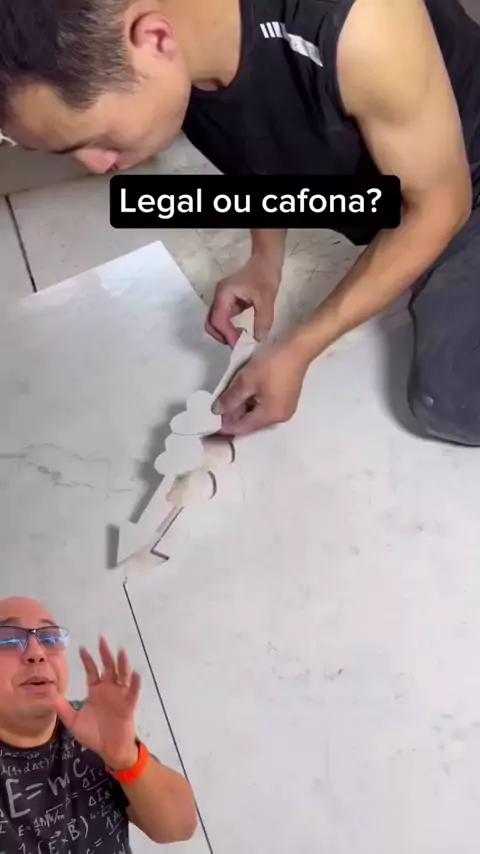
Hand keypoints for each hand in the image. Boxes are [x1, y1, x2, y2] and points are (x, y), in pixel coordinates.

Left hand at [55, 637, 140, 769]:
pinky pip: (132, 692)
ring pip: (122, 675)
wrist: (109, 750)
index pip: (92, 670)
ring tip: (121, 651)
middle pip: (108, 667)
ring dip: (122, 663)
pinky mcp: (128, 705)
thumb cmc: (93, 734)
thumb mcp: (74, 722)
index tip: (81, 647)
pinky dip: (135, 683)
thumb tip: (50, 696)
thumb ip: (64, 709)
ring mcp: (120, 695)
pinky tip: (135, 673)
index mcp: (96, 690)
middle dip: (105, 653)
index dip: (87, 659)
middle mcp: (108, 688)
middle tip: (101, 639)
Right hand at [206, 256, 280, 347]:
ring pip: (215, 322)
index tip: (240, 345)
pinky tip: (242, 333)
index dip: (227, 335)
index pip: (218, 320)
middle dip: (222, 336)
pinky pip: (224, 319)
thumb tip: (258, 339)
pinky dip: (229, 329)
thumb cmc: (265, 275)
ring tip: (240, 341)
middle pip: (211, 323)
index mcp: (224, 294)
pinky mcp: (228, 303)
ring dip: (225, 334)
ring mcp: (222, 300)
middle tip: (238, 345)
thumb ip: (263, 319)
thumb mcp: (266, 298)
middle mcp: (219, 297)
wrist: (266, 260)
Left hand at [214, 338, 308, 435]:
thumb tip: (217, 411)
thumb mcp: (246, 380)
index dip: (226, 426)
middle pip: (251, 422)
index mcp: (271, 416)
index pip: (243, 427)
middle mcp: (280, 417)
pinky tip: (243, 392)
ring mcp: (285, 408)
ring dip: (243, 407)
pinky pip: (266, 407)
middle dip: (234, 415)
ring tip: (228, 397)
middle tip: (217, 406)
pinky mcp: (287, 399)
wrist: (297, 347)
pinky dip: (253, 402)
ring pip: (258, 414)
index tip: (211, 422)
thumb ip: (230, 398)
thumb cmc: (272, 364)